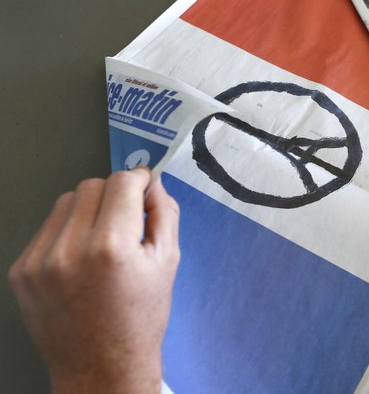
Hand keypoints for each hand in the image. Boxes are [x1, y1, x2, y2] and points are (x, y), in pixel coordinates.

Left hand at [8, 169, 179, 393]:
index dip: (140, 180)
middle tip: (128, 219)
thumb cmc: (139, 320)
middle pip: (92, 186)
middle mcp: (70, 250)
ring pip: (66, 202)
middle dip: (115, 194)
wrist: (101, 368)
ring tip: (104, 241)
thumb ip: (164, 214)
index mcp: (112, 248)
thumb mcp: (168, 263)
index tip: (146, 186)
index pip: (122, 182)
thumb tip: (154, 184)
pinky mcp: (22, 271)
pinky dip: (67, 232)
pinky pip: (47, 228)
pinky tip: (82, 259)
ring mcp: (40, 261)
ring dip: (89, 210)